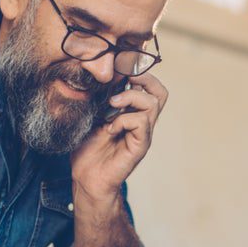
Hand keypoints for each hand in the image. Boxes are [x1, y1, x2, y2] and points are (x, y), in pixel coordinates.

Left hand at [70, 71, 166, 201]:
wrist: (86, 178)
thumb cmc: (87, 148)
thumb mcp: (90, 116)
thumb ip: (99, 98)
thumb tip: (100, 75)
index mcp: (132, 112)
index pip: (149, 86)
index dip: (138, 72)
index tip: (117, 68)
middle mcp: (142, 121)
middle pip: (160, 92)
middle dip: (143, 79)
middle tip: (123, 81)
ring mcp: (142, 134)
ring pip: (153, 103)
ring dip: (130, 98)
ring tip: (111, 105)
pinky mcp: (140, 146)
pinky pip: (141, 123)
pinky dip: (124, 120)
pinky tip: (109, 128)